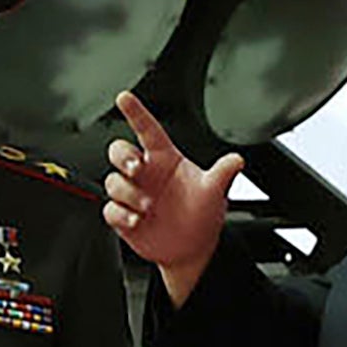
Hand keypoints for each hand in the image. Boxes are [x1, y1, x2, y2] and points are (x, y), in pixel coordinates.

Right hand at [100, 92, 242, 301]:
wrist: (192, 249)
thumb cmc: (202, 214)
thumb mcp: (214, 192)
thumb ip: (222, 173)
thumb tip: (237, 159)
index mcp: (165, 159)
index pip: (147, 129)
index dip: (135, 112)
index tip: (124, 97)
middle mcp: (145, 173)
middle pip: (119, 150)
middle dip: (122, 156)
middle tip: (136, 167)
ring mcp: (132, 194)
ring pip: (113, 181)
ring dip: (128, 193)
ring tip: (148, 208)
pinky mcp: (122, 215)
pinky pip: (109, 208)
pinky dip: (120, 213)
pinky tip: (136, 221)